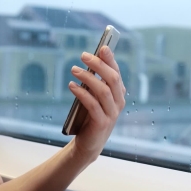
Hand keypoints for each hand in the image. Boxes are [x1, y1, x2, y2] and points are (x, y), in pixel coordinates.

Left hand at [68, 46, 125, 160]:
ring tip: (74, 69)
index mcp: (119, 94)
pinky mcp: (102, 123)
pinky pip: (93, 104)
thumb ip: (96, 82)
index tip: (102, 47)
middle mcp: (119, 103)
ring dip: (88, 77)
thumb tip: (90, 61)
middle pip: (113, 79)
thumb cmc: (91, 117)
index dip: (111, 60)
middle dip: (99, 65)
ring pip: (104, 91)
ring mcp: (112, 114)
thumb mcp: (95, 97)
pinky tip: (72, 86)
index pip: (117, 73)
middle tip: (84, 56)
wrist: (89, 144)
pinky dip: (82, 93)